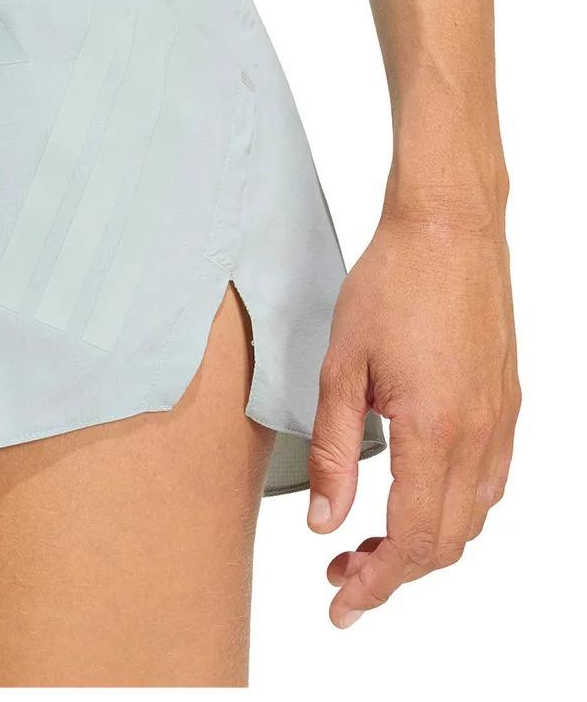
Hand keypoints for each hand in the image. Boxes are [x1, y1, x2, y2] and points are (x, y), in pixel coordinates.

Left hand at [307, 213, 519, 626]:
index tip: (342, 605)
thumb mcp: (341, 368)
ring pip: (472, 516)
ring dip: (425, 542)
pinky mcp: (506, 400)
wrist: (448, 228)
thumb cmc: (391, 285)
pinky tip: (418, 496)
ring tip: (372, 541)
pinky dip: (454, 507)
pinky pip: (490, 479)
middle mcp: (479, 435)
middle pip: (446, 540)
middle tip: (343, 575)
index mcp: (434, 431)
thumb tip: (326, 520)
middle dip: (394, 572)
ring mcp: (501, 419)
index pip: (412, 541)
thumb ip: (333, 451)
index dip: (376, 584)